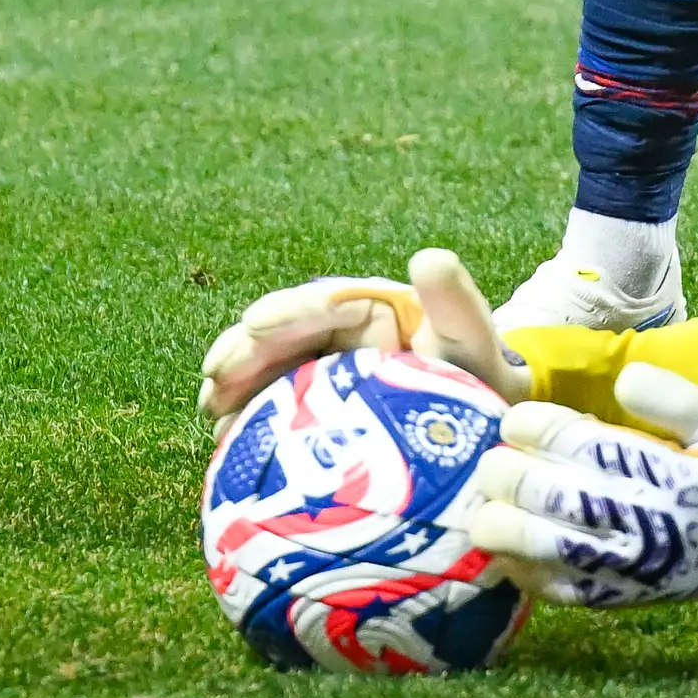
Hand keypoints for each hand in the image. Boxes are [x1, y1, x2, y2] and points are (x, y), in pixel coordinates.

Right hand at [195, 245, 524, 418]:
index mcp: (370, 311)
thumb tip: (427, 257)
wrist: (486, 431)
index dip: (283, 313)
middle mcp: (340, 338)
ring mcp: (324, 375)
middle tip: (213, 378)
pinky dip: (247, 419)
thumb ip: (455, 301)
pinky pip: (273, 408)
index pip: (320, 305)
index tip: (254, 326)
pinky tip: (223, 440)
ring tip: (211, 411)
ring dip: (234, 387)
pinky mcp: (315, 411)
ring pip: (268, 372)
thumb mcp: (472, 340)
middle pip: (281, 338)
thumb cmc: (482, 379)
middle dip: (243, 353)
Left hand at [459, 376, 697, 606]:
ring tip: (486, 504)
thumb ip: (673, 396)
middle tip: (490, 459)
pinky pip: (553, 588)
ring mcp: (624, 566)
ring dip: (500, 523)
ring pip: (539, 545)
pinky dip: (519, 569)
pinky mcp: (617, 598)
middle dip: (504, 472)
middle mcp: (639, 520)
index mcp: (662, 471)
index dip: (531, 426)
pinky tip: (506, 549)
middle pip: (545, 493)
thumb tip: (621, 379)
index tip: (514, 419)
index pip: (575, 443)